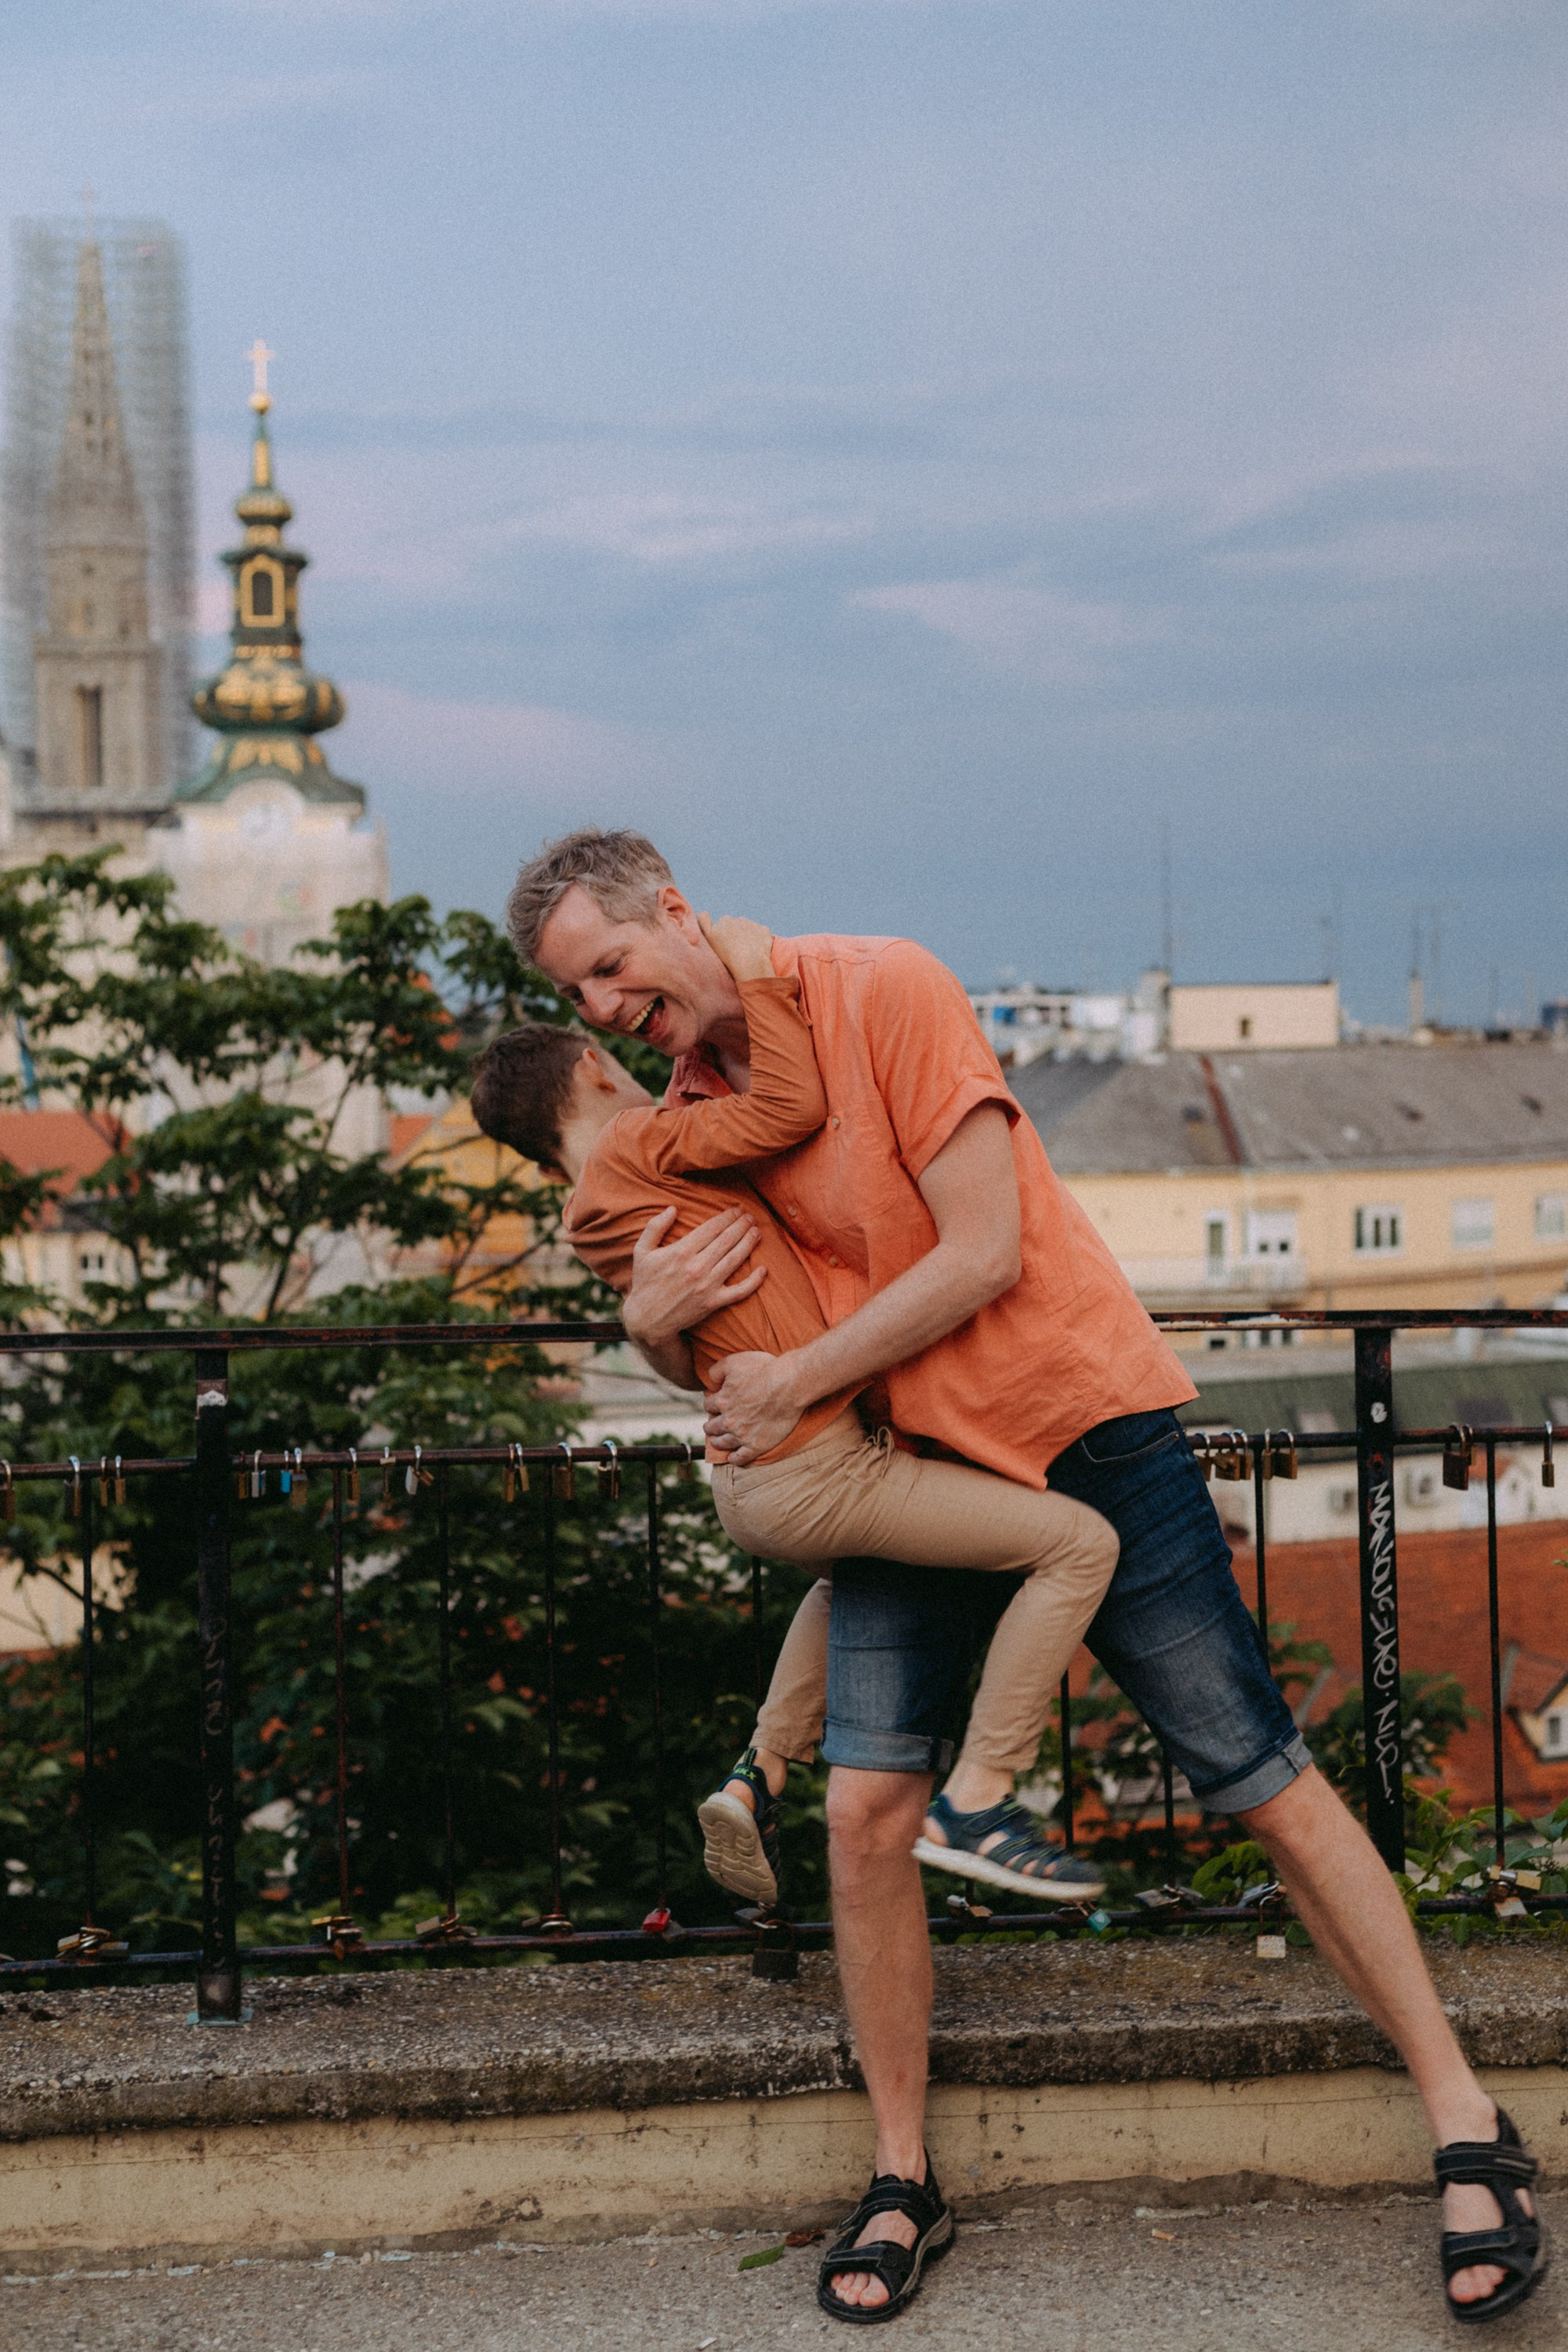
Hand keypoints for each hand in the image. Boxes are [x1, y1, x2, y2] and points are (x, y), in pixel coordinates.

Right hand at [622, 1205, 765, 1350]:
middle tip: (751, 1217)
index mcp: (680, 1251)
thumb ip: (655, 1227)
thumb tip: (672, 1208)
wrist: (647, 1320)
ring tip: (757, 1233)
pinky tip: (763, 1270)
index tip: (736, 1210)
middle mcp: (696, 1266)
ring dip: (749, 1244)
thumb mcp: (641, 1252)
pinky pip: (739, 1291)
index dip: (727, 1217)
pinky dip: (754, 1281)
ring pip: (735, 1259)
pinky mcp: (713, 1303)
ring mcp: (707, 1285)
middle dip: (741, 1226)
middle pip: (726, 1240)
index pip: (711, 1228)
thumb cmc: (645, 1283)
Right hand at [697, 911, 774, 983]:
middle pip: (737, 927)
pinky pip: (761, 934)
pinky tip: (757, 951)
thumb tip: (703, 912)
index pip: (723, 925)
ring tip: (747, 953)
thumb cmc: (727, 953)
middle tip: (736, 950)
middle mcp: (739, 919)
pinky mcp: (764, 930)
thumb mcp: (708, 937)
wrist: (750, 962)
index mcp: (725, 920)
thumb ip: (703, 921)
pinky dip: (760, 941)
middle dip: (737, 935)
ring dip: (748, 938)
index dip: (724, 935)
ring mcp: (753, 924)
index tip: (726, 945)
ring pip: (749, 930)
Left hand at [703, 1351, 805, 1464]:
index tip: (715, 1405)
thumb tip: (710, 1382)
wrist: (789, 1385)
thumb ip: (716, 1371)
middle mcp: (728, 1420)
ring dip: (717, 1442)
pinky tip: (732, 1458)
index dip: (712, 1403)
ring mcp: (742, 1435)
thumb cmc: (764, 1370)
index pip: (708, 1405)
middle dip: (711, 1425)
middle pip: (712, 1427)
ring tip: (717, 1442)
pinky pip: (741, 1457)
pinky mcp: (756, 1445)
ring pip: (722, 1443)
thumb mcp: (734, 1362)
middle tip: (712, 1426)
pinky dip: (734, 1459)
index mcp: (721, 1400)